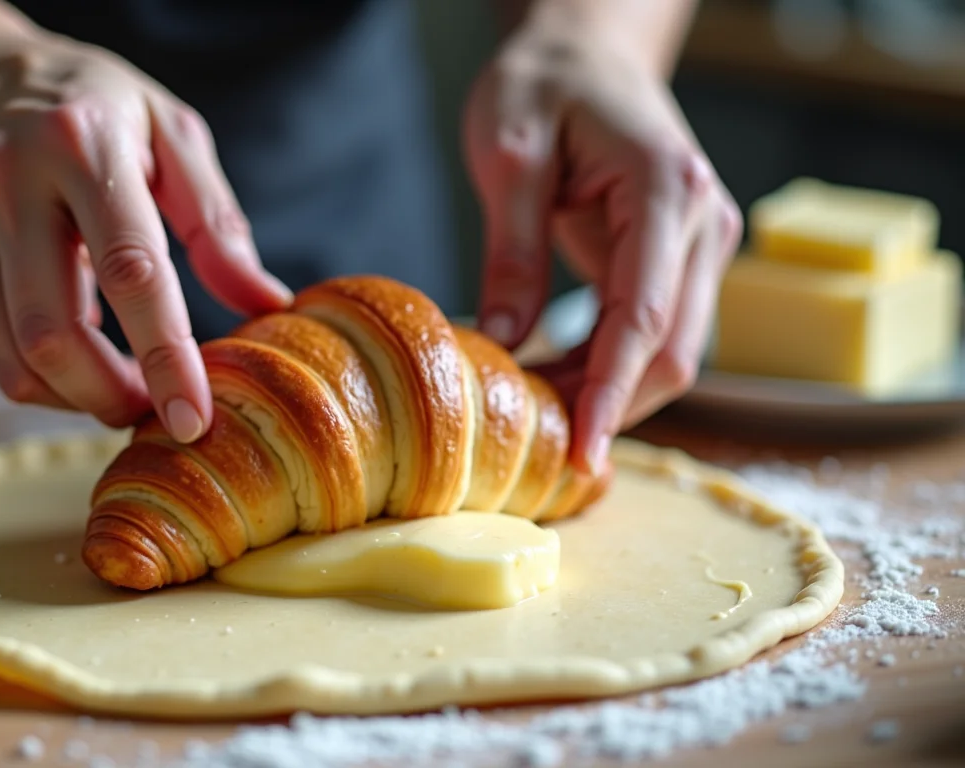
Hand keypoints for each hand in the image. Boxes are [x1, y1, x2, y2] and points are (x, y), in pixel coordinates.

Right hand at [0, 30, 291, 441]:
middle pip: (54, 334)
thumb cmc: (92, 109)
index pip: (130, 272)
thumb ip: (217, 222)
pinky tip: (75, 352)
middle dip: (112, 397)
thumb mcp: (170, 133)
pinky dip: (40, 375)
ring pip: (13, 358)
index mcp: (81, 145)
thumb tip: (264, 304)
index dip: (165, 356)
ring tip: (121, 388)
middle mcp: (5, 181)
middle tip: (155, 410)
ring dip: (76, 398)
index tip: (194, 418)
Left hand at [463, 19, 741, 473]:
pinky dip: (610, 366)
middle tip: (537, 442)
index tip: (583, 451)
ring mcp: (700, 243)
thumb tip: (505, 343)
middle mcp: (703, 222)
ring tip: (537, 412)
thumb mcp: (508, 152)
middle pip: (672, 350)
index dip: (611, 393)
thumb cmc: (545, 83)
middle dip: (609, 404)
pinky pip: (655, 331)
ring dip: (609, 391)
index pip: (644, 317)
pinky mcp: (682, 257)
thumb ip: (511, 249)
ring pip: (670, 351)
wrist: (587, 51)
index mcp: (667, 190)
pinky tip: (557, 378)